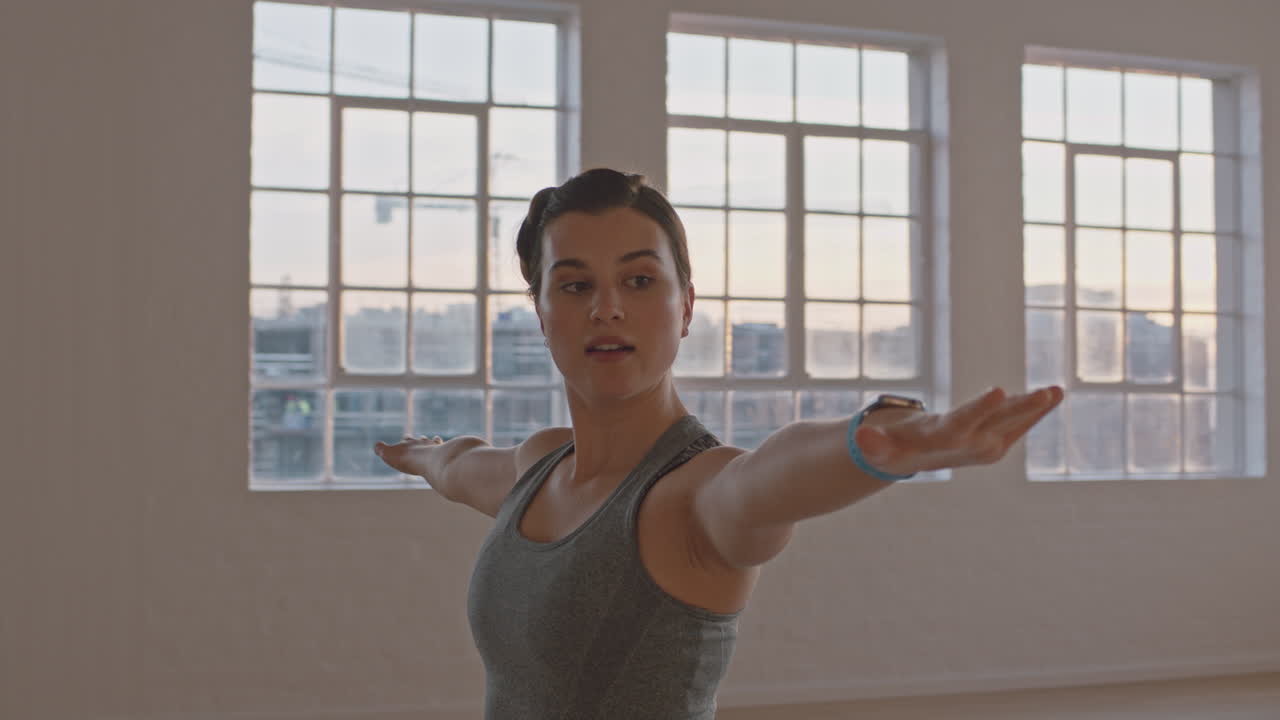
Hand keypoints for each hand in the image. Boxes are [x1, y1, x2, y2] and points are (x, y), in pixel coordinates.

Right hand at [374, 434, 443, 476]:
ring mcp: (434, 446)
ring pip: (433, 441)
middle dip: (419, 440)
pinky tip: (446, 449)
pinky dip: (444, 447)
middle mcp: (422, 442)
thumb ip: (381, 449)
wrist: (429, 460)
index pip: (406, 440)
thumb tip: (377, 445)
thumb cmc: (407, 459)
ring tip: (434, 440)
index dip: (405, 441)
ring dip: (432, 442)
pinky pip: (445, 448)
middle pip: (420, 439)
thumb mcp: (389, 454)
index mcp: (409, 443)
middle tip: (420, 439)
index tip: (405, 439)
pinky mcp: (444, 452)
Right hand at [853, 386, 1063, 474]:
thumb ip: (874, 444)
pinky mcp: (996, 441)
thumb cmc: (894, 446)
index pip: (965, 423)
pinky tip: (1053, 394)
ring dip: (1038, 407)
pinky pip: (1019, 423)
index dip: (981, 408)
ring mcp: (987, 445)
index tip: (999, 391)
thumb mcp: (881, 445)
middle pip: (1001, 423)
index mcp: (944, 440)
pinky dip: (1036, 409)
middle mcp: (971, 444)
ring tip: (1058, 390)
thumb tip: (862, 438)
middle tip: (1047, 392)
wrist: (912, 461)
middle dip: (1025, 408)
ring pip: (1016, 423)